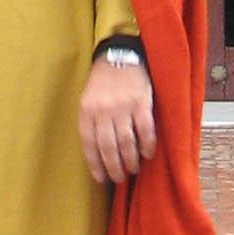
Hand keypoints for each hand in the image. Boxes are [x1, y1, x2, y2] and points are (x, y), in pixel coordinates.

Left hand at [78, 55, 156, 185]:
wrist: (121, 56)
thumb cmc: (104, 81)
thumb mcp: (88, 99)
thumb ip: (91, 122)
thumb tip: (97, 155)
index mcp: (86, 110)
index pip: (88, 144)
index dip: (95, 165)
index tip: (101, 178)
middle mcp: (103, 109)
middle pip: (107, 147)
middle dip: (114, 167)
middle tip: (120, 177)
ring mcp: (122, 106)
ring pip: (126, 142)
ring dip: (130, 160)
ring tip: (133, 168)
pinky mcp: (141, 102)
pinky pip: (145, 130)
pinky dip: (147, 145)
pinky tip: (147, 154)